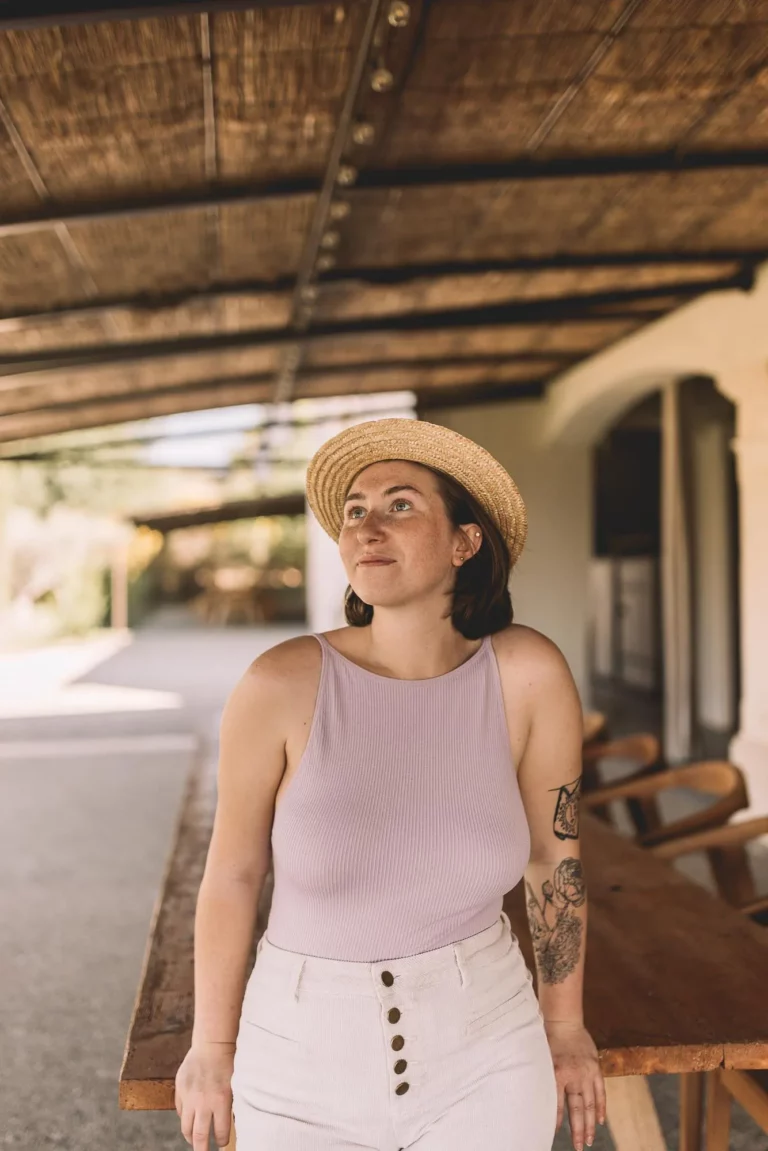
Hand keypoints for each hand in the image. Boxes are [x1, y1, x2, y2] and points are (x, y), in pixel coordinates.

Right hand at [175, 1041, 235, 1150]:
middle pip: (199, 1136)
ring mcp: (189, 1097)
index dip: (221, 1141)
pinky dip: (184, 1117)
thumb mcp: (235, 1086)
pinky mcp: (180, 1090)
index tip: (222, 1144)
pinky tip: (189, 1119)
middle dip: (201, 1149)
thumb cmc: (228, 1064)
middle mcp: (203, 1102)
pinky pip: (179, 1111)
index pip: (220, 1132)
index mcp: (221, 1102)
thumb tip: (227, 1124)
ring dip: (190, 1137)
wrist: (212, 1044)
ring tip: (194, 1140)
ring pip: (186, 1127)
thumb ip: (229, 1106)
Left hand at [544, 1020, 605, 1150]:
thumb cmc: (548, 1039)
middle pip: (576, 1108)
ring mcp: (587, 1073)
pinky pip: (600, 1091)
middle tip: (578, 1147)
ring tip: (588, 1140)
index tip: (554, 1134)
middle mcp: (573, 1075)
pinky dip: (600, 1107)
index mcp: (557, 1072)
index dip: (556, 1120)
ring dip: (589, 1123)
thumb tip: (538, 1100)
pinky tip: (599, 1121)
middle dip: (577, 1130)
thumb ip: (544, 1079)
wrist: (563, 1020)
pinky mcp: (595, 1068)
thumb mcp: (541, 1058)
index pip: (557, 1103)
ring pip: (590, 1104)